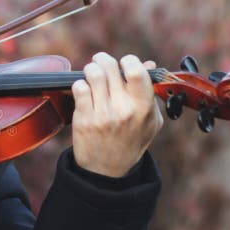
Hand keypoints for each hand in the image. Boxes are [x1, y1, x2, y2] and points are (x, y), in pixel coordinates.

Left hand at [70, 52, 163, 176]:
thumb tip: (149, 64)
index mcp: (143, 108)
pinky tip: (84, 89)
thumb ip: (150, 93)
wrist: (107, 170)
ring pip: (93, 74)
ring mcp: (102, 114)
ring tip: (91, 72)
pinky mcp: (84, 119)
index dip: (129, 61)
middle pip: (111, 68)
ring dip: (91, 68)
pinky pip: (79, 89)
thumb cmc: (130, 141)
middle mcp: (123, 110)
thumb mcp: (149, 120)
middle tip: (101, 61)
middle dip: (104, 59)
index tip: (124, 62)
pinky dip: (79, 84)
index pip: (137, 72)